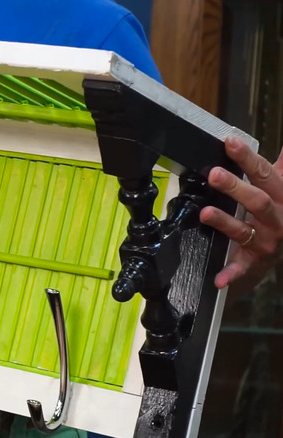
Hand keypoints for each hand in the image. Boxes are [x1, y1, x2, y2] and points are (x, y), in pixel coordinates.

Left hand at [199, 137, 282, 287]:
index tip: (230, 142)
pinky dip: (230, 273)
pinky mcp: (255, 260)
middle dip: (236, 187)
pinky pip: (242, 267)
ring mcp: (267, 240)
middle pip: (257, 200)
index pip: (265, 173)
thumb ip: (282, 164)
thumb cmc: (280, 208)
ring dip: (225, 222)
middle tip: (214, 175)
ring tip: (205, 213)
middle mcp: (277, 218)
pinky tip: (219, 279)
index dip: (247, 157)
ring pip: (245, 230)